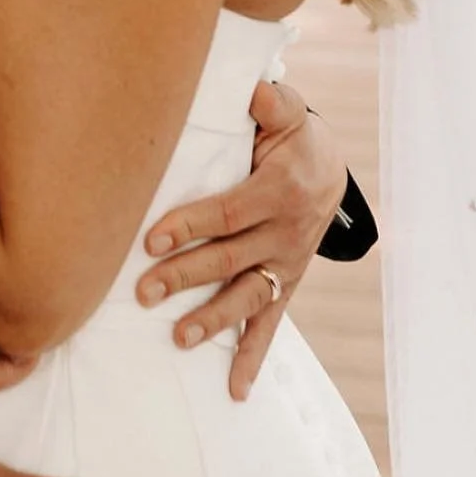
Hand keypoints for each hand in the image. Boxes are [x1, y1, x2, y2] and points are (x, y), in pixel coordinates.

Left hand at [134, 81, 345, 401]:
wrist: (332, 169)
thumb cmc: (292, 135)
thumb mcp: (287, 110)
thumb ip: (266, 101)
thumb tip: (250, 85)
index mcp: (281, 189)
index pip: (228, 212)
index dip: (189, 225)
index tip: (150, 240)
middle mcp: (288, 232)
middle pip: (230, 259)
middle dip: (186, 277)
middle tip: (143, 292)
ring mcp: (288, 264)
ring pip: (248, 297)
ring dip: (214, 320)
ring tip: (179, 337)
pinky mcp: (287, 284)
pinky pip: (271, 324)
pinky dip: (253, 358)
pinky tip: (236, 391)